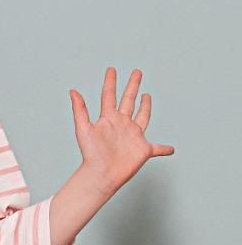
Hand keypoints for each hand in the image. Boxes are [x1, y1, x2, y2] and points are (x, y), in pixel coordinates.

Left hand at [69, 67, 174, 197]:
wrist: (101, 174)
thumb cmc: (91, 154)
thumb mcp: (84, 129)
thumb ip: (80, 110)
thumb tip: (72, 91)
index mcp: (108, 119)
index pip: (109, 95)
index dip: (110, 82)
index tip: (111, 69)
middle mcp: (121, 124)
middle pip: (128, 100)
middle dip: (132, 86)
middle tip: (137, 72)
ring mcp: (133, 136)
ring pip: (142, 117)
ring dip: (145, 106)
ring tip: (146, 96)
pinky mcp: (142, 150)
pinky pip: (157, 148)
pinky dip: (164, 148)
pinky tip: (171, 149)